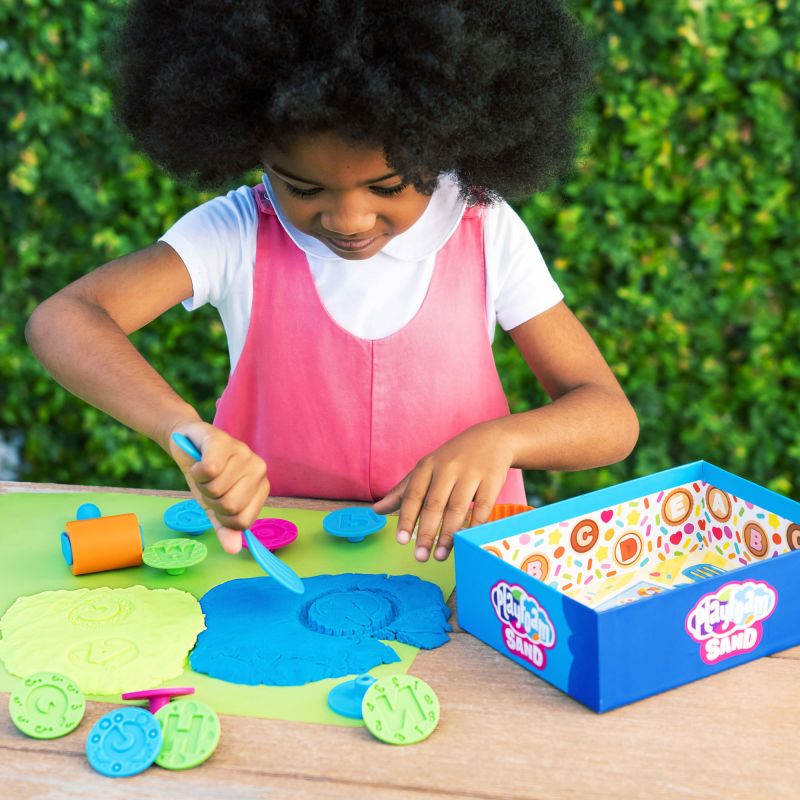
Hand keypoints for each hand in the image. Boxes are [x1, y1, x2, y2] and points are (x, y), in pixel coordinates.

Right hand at [167, 420, 269, 553]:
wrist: (187, 442)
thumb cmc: (207, 477)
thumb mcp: (215, 506)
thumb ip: (225, 527)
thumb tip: (232, 549)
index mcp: (261, 487)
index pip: (243, 522)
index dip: (223, 518)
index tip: (217, 502)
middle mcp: (258, 469)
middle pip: (230, 506)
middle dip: (211, 501)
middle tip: (209, 484)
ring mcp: (243, 453)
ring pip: (217, 489)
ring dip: (202, 485)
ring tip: (205, 472)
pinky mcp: (223, 441)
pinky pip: (208, 471)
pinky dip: (196, 471)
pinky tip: (199, 462)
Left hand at [373, 422, 513, 561]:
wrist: (492, 439)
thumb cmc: (453, 458)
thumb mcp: (426, 469)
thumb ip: (403, 491)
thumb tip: (377, 510)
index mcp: (428, 466)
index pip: (414, 494)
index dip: (406, 518)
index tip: (401, 541)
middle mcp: (448, 468)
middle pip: (434, 504)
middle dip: (426, 533)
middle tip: (420, 556)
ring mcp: (471, 474)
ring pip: (457, 508)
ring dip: (448, 535)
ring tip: (439, 555)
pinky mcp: (491, 481)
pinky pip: (482, 508)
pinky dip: (474, 527)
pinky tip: (466, 542)